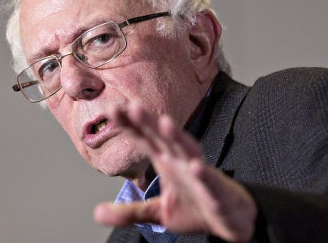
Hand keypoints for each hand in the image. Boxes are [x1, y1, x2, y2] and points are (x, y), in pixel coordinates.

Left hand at [93, 102, 256, 241]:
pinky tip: (195, 166)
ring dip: (177, 137)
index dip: (129, 125)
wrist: (230, 220)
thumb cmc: (196, 207)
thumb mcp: (157, 213)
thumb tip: (97, 213)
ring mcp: (199, 175)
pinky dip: (203, 173)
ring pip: (187, 151)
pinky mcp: (215, 191)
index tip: (111, 109)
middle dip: (148, 123)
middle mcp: (181, 162)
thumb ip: (129, 212)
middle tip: (131, 106)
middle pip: (163, 138)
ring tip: (165, 123)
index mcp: (166, 162)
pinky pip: (208, 180)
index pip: (145, 140)